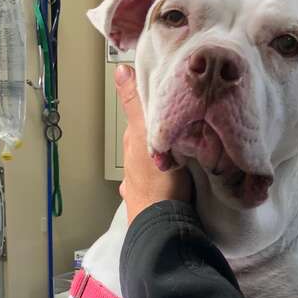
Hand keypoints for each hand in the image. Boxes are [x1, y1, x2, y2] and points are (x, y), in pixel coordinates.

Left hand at [115, 65, 192, 222]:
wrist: (161, 225)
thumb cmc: (157, 182)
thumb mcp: (147, 133)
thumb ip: (135, 104)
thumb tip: (120, 71)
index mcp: (132, 144)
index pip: (140, 119)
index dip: (151, 109)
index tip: (167, 101)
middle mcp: (132, 164)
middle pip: (145, 142)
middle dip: (156, 134)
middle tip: (177, 126)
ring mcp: (138, 185)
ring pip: (149, 164)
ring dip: (158, 158)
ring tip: (177, 154)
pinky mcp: (149, 203)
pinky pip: (155, 186)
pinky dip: (160, 181)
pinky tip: (168, 182)